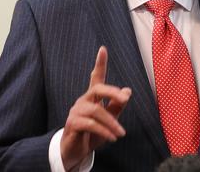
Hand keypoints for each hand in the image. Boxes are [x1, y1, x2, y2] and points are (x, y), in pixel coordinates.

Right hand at [60, 46, 131, 169]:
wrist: (76, 152)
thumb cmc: (94, 133)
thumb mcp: (110, 120)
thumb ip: (117, 106)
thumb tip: (127, 91)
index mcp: (93, 97)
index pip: (96, 77)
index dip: (100, 63)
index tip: (103, 49)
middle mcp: (83, 101)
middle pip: (98, 89)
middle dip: (113, 92)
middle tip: (125, 100)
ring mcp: (76, 111)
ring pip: (97, 111)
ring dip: (112, 123)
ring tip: (121, 133)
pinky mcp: (72, 124)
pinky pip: (90, 124)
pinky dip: (104, 131)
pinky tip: (112, 138)